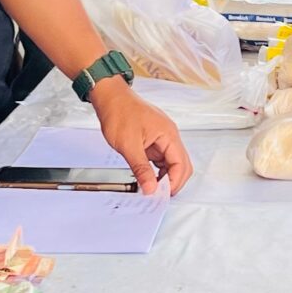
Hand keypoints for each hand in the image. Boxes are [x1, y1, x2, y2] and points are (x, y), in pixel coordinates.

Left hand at [88, 80, 194, 194]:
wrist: (110, 97)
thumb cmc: (119, 112)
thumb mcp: (129, 145)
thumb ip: (141, 169)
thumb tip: (150, 188)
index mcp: (169, 135)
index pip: (181, 165)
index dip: (173, 183)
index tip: (160, 195)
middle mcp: (169, 136)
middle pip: (182, 165)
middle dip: (173, 182)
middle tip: (158, 196)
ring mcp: (162, 138)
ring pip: (172, 163)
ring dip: (165, 177)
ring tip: (151, 189)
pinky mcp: (154, 140)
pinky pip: (161, 159)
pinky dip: (157, 170)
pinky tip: (147, 177)